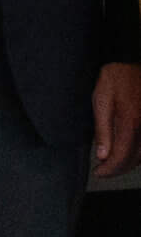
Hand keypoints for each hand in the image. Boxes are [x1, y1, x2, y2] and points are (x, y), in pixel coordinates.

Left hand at [93, 60, 140, 178]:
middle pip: (135, 160)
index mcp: (130, 121)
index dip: (109, 169)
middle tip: (103, 169)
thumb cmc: (118, 78)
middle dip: (118, 168)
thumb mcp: (101, 98)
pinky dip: (139, 154)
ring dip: (129, 163)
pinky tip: (127, 151)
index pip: (121, 156)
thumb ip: (103, 128)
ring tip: (112, 161)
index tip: (98, 172)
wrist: (137, 64)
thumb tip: (102, 156)